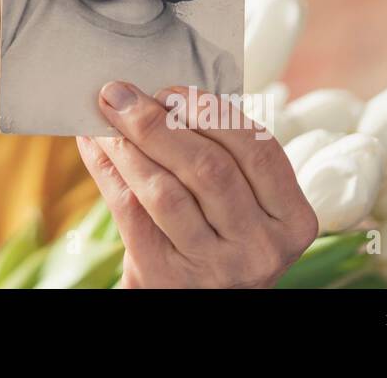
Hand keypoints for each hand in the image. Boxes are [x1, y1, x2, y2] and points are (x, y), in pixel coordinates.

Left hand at [76, 82, 317, 287]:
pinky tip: (94, 144)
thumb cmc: (218, 235)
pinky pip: (130, 211)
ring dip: (128, 144)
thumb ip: (220, 153)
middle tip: (122, 93)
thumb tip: (158, 93)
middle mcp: (259, 247)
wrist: (195, 297)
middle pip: (207, 168)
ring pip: (166, 191)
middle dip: (158, 122)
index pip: (258, 150)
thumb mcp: (242, 202)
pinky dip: (108, 169)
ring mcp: (215, 267)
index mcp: (291, 219)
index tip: (171, 89)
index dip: (212, 112)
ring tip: (105, 115)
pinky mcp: (167, 277)